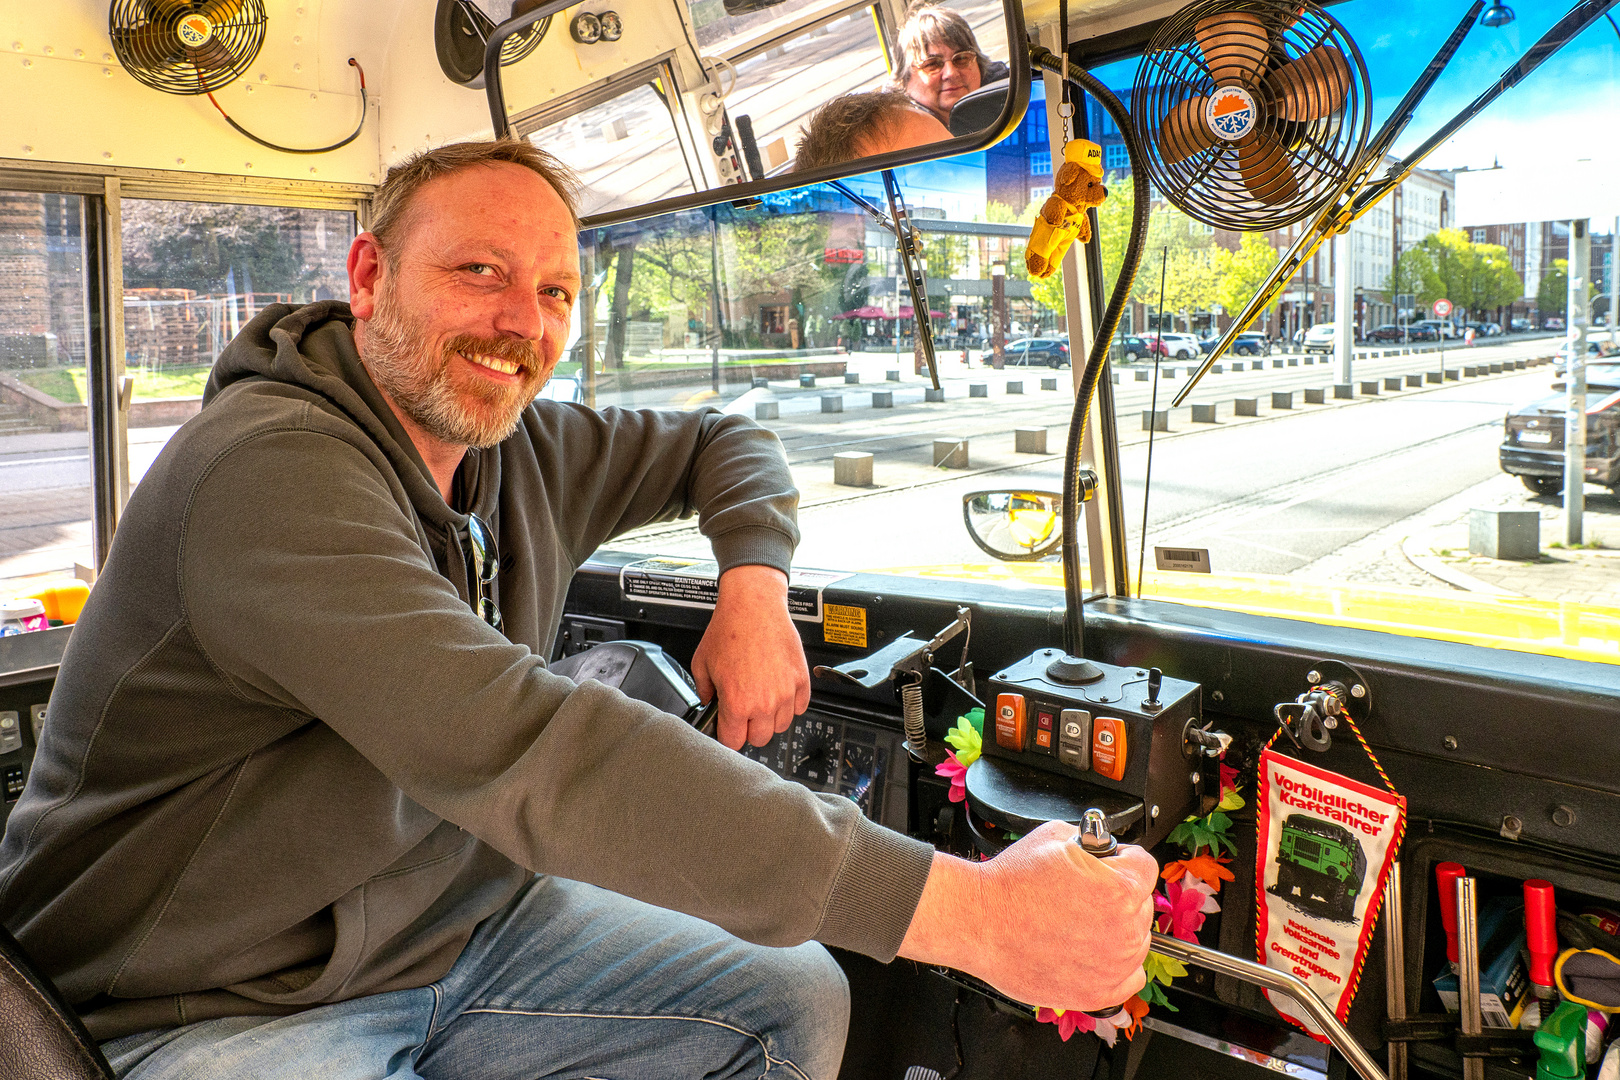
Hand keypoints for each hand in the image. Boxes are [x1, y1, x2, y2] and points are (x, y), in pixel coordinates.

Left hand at [690, 565, 811, 749]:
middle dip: (749, 729)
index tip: (728, 728)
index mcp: (737, 702)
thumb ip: (704, 691)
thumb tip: (710, 703)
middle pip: (760, 738)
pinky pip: (799, 707)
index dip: (728, 735)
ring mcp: (786, 692)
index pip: (734, 741)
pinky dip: (790, 704)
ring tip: (761, 700)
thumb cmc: (729, 629)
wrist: (754, 605)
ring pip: (781, 726)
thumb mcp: (702, 663)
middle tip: (743, 713)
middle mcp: (764, 702)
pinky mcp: (801, 680)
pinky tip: (777, 691)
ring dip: (770, 718)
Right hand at [898, 820, 1157, 1011]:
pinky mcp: (1097, 992)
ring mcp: (1113, 965)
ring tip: (1078, 922)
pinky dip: (1117, 965)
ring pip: (1136, 939)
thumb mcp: (1055, 837)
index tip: (1108, 864)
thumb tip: (1101, 849)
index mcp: (1119, 889)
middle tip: (1083, 894)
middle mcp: (1124, 930)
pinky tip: (1092, 951)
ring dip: (1117, 928)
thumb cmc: (1010, 884)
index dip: (1122, 860)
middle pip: (1141, 903)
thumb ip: (1091, 842)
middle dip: (1118, 894)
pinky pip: (1130, 977)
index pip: (1145, 867)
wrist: (978, 921)